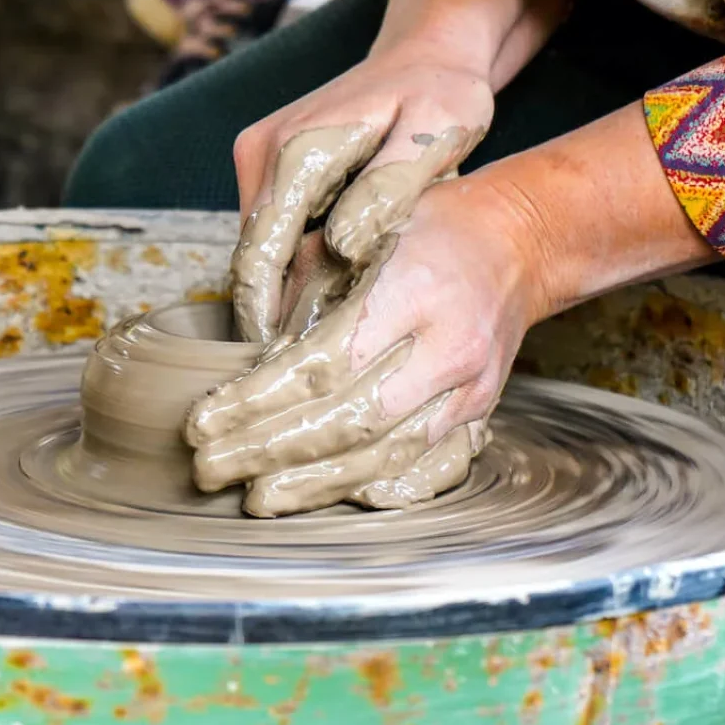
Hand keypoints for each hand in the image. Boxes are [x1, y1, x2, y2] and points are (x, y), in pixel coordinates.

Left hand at [192, 101, 721, 517]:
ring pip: (385, 455)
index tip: (204, 421)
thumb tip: (250, 365)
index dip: (256, 401)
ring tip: (256, 496)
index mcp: (413, 288)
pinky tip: (328, 497)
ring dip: (313, 483)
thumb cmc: (427, 227)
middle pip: (348, 420)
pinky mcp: (480, 414)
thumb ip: (305, 297)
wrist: (520, 241)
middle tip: (210, 469)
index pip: (322, 363)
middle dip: (269, 451)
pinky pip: (424, 467)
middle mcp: (448, 346)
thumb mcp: (359, 233)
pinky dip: (372, 487)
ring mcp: (471, 389)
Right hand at [228, 39, 494, 343]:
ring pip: (258, 254)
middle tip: (307, 382)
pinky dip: (293, 276)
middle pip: (250, 260)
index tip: (287, 372)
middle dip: (270, 321)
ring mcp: (261, 162)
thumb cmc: (440, 94)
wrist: (427, 54)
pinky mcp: (273, 173)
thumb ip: (389, 189)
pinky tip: (328, 313)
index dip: (266, 319)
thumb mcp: (435, 134)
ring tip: (319, 360)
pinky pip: (273, 239)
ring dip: (281, 302)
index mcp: (294, 148)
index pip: (259, 253)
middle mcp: (261, 154)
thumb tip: (343, 247)